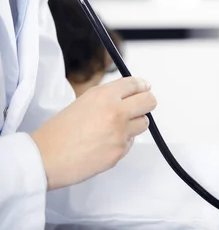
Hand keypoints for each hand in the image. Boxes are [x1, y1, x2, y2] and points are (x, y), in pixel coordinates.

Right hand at [31, 77, 156, 189]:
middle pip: (149, 101)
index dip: (141, 86)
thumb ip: (108, 98)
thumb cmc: (57, 132)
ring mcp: (120, 133)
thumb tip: (129, 97)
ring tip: (114, 129)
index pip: (135, 84)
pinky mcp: (119, 151)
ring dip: (134, 124)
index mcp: (104, 95)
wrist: (44, 158)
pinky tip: (104, 144)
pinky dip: (122, 142)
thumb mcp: (83, 102)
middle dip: (146, 104)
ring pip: (144, 123)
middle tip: (139, 108)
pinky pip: (130, 143)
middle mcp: (116, 111)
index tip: (144, 88)